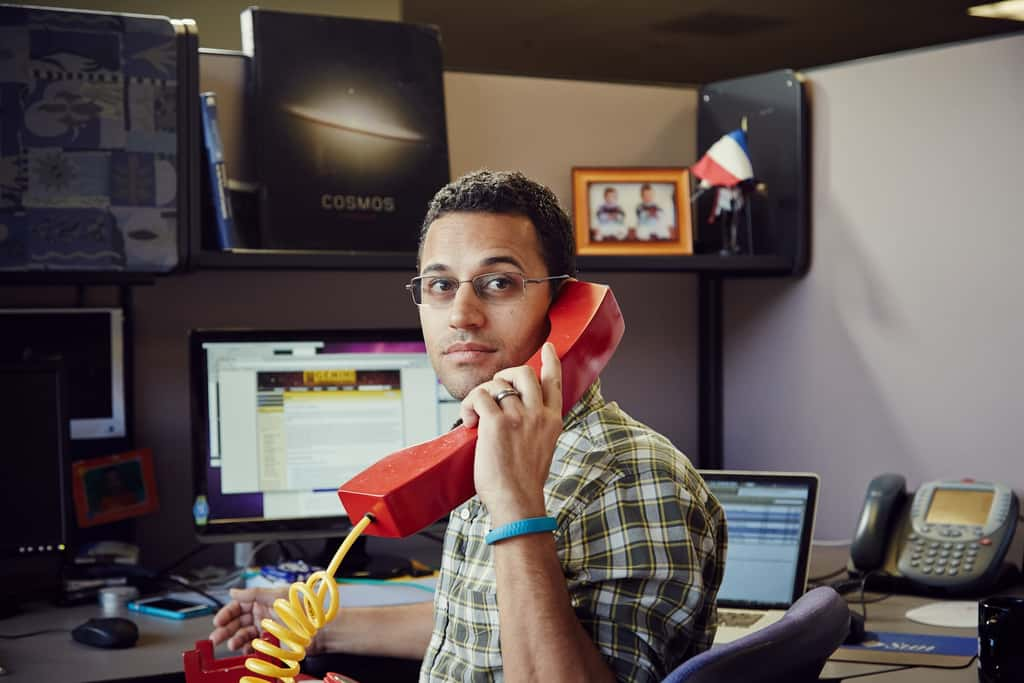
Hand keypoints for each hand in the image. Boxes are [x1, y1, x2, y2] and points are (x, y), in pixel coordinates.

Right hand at [210, 586, 322, 652]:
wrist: (318, 628)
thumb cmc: (302, 607)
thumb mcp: (276, 595)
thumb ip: (253, 593)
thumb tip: (234, 590)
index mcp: (262, 601)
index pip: (239, 606)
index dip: (227, 613)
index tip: (219, 620)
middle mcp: (262, 614)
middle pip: (238, 622)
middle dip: (226, 629)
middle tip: (216, 637)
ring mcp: (265, 629)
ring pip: (244, 635)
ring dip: (235, 640)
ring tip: (232, 645)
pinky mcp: (270, 642)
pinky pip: (253, 647)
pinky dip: (246, 649)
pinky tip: (244, 650)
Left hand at [460, 342, 562, 524]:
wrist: (517, 501)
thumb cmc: (523, 482)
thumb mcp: (542, 448)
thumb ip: (535, 427)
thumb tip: (516, 413)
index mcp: (552, 421)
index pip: (555, 382)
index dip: (550, 361)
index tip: (548, 348)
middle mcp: (538, 414)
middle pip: (524, 373)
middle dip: (504, 374)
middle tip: (493, 389)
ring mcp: (519, 416)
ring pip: (496, 384)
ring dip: (481, 395)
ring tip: (476, 415)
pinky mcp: (497, 422)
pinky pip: (479, 397)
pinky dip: (469, 406)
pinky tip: (469, 422)